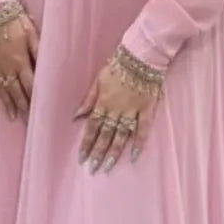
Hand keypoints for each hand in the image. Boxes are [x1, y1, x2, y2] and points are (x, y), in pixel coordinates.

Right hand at [0, 12, 37, 119]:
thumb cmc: (14, 20)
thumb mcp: (31, 32)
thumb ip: (38, 50)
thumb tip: (45, 66)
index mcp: (20, 61)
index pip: (29, 84)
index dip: (34, 97)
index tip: (38, 109)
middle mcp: (7, 67)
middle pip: (16, 91)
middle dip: (22, 106)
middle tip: (26, 120)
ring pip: (2, 89)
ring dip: (7, 104)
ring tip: (11, 116)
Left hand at [75, 52, 161, 172]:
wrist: (141, 55)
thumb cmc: (118, 65)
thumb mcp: (98, 79)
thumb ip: (88, 99)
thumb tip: (76, 116)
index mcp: (103, 102)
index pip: (92, 126)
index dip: (86, 142)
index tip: (81, 158)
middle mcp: (116, 109)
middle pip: (105, 134)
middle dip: (98, 152)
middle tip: (93, 168)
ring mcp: (132, 110)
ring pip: (121, 134)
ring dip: (114, 151)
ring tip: (108, 166)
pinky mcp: (147, 109)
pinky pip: (143, 128)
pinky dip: (140, 142)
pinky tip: (135, 156)